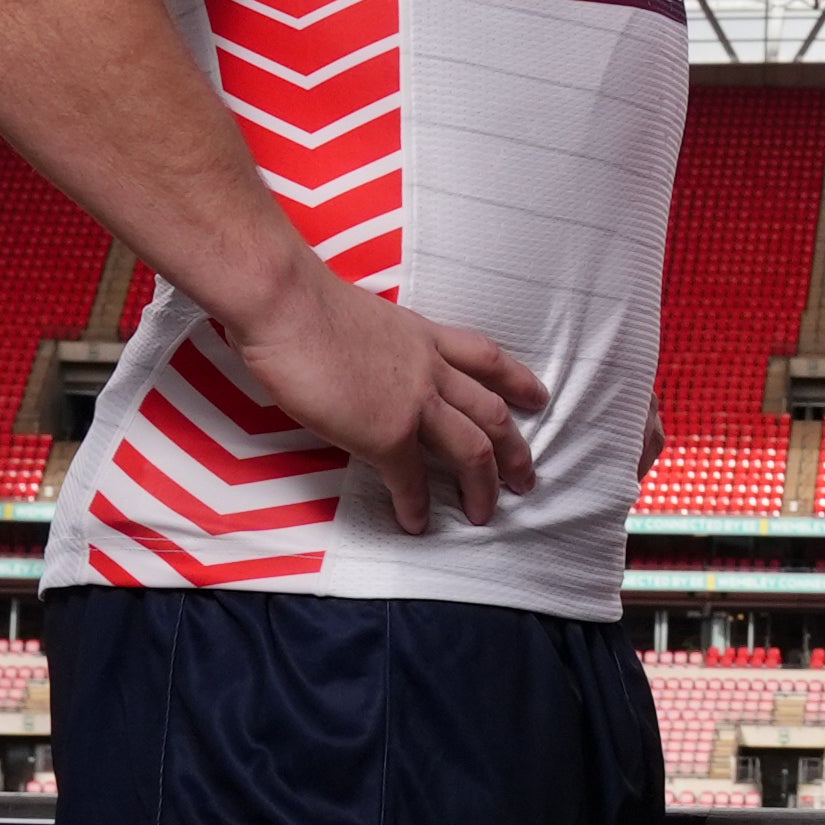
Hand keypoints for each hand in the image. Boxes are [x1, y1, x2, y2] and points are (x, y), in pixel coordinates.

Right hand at [224, 256, 548, 533]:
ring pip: (472, 449)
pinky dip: (416, 505)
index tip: (538, 398)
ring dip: (482, 486)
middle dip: (515, 449)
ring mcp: (413, 402)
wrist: (285, 303)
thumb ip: (381, 345)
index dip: (517, 380)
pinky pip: (411, 479)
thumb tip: (369, 364)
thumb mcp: (364, 317)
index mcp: (423, 336)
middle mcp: (430, 368)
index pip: (486, 358)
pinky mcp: (385, 433)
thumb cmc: (304, 301)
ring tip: (483, 513)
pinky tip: (415, 523)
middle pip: (492, 413)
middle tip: (526, 477)